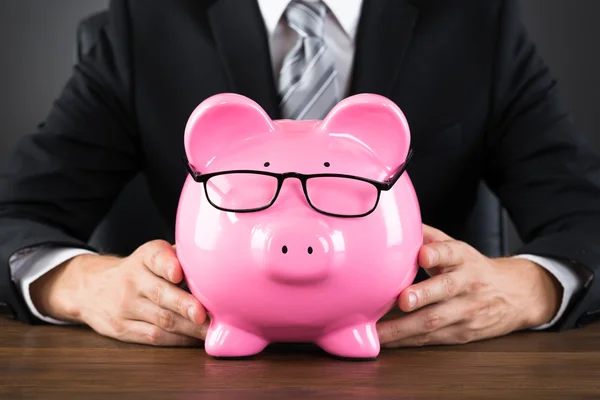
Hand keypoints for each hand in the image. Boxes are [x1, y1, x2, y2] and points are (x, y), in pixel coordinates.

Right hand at [30, 240, 207, 346]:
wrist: (91, 288)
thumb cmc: (139, 271)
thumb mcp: (152, 255)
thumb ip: (180, 256)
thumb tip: (218, 263)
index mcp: (145, 257)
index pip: (155, 257)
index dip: (167, 264)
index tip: (178, 273)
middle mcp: (133, 279)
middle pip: (160, 294)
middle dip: (184, 305)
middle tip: (203, 314)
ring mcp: (125, 306)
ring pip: (161, 320)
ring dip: (189, 328)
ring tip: (211, 331)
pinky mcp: (121, 329)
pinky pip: (154, 337)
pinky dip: (178, 340)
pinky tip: (196, 339)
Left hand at [377, 224, 561, 346]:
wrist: (516, 295)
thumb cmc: (474, 269)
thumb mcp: (457, 248)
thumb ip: (428, 237)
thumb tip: (398, 222)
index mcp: (463, 257)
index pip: (451, 251)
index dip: (437, 252)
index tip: (423, 255)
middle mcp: (467, 283)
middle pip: (446, 289)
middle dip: (423, 295)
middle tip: (403, 299)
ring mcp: (466, 310)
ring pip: (435, 320)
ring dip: (405, 328)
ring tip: (380, 332)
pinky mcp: (463, 333)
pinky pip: (432, 338)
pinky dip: (408, 341)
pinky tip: (387, 341)